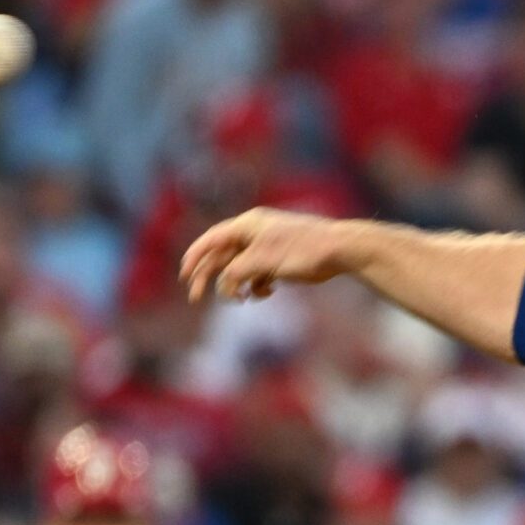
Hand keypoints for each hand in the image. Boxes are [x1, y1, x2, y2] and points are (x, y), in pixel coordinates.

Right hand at [180, 208, 362, 303]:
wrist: (341, 250)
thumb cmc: (302, 251)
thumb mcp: (263, 261)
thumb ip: (237, 272)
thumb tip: (224, 286)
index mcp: (247, 225)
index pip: (211, 239)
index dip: (194, 257)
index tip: (183, 275)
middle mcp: (254, 233)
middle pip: (222, 256)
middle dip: (209, 277)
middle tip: (195, 298)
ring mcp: (268, 246)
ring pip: (241, 268)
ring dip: (237, 285)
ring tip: (241, 299)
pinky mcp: (281, 259)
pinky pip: (259, 274)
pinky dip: (258, 285)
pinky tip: (267, 292)